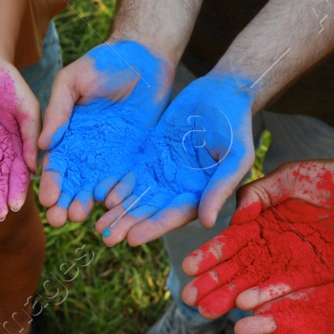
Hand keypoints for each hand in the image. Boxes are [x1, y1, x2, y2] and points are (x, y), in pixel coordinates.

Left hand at [0, 46, 36, 219]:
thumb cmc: (9, 82)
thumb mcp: (26, 107)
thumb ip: (31, 135)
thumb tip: (34, 167)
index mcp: (21, 146)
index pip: (20, 174)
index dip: (18, 190)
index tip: (16, 206)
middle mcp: (2, 154)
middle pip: (1, 183)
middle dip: (0, 199)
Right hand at [37, 39, 171, 225]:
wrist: (144, 56)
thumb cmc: (103, 63)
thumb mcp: (72, 81)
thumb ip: (58, 111)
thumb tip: (41, 144)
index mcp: (67, 134)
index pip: (56, 164)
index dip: (51, 183)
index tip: (46, 200)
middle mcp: (86, 150)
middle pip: (73, 182)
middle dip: (65, 202)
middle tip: (59, 221)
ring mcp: (111, 155)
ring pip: (96, 186)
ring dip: (88, 203)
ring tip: (82, 218)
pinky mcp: (134, 156)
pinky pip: (125, 179)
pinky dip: (119, 194)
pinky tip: (113, 207)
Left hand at [96, 72, 255, 246]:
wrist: (221, 94)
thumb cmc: (235, 125)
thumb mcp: (236, 156)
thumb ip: (220, 187)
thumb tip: (207, 222)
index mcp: (200, 194)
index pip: (174, 216)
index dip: (153, 228)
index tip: (133, 239)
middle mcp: (179, 189)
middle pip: (150, 212)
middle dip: (129, 225)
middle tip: (106, 239)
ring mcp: (163, 174)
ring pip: (137, 197)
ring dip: (119, 212)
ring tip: (97, 225)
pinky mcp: (149, 158)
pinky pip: (129, 176)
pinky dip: (116, 186)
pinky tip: (100, 196)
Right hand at [180, 161, 333, 317]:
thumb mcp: (293, 176)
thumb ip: (262, 191)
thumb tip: (234, 214)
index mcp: (262, 222)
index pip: (230, 242)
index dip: (209, 255)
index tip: (188, 268)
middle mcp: (272, 247)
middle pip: (236, 269)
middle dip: (212, 283)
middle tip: (188, 298)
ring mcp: (291, 264)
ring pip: (254, 283)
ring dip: (230, 297)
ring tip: (205, 310)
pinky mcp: (313, 277)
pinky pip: (285, 288)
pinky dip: (266, 296)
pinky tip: (245, 305)